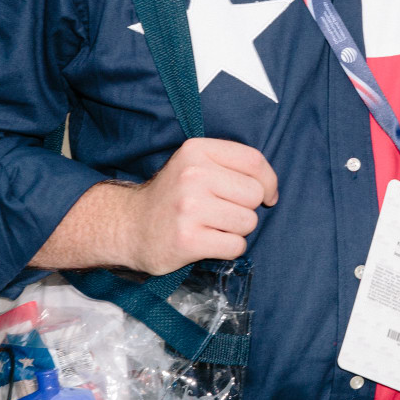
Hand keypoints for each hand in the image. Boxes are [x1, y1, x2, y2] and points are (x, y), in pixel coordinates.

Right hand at [115, 138, 277, 275]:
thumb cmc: (173, 196)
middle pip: (254, 194)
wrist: (129, 226)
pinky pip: (235, 246)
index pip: (254, 161)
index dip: (269, 181)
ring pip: (248, 222)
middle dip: (247, 208)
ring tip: (212, 227)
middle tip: (223, 212)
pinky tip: (207, 242)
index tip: (267, 195)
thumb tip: (271, 189)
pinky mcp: (188, 240)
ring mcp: (189, 208)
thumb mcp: (195, 164)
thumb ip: (231, 165)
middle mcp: (192, 175)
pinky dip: (228, 248)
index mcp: (197, 150)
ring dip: (237, 230)